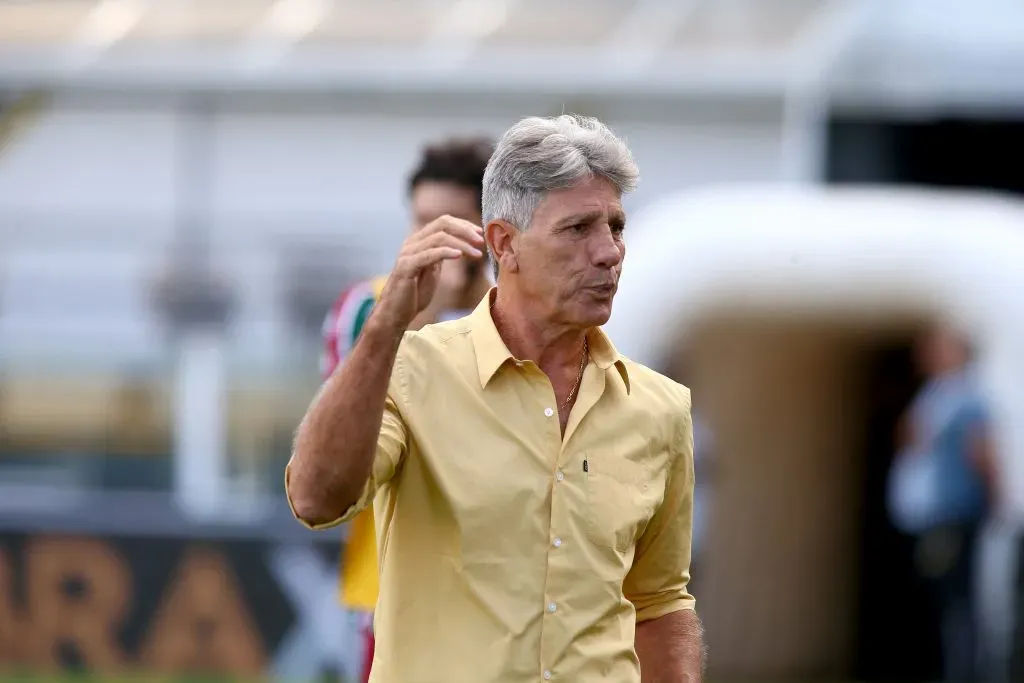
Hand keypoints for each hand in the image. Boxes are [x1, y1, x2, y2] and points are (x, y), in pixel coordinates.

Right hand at [374, 215, 483, 331]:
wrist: (395, 313)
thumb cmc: (414, 294)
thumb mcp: (432, 270)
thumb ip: (441, 256)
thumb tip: (461, 248)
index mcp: (419, 241)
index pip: (443, 222)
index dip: (463, 225)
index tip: (480, 233)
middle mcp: (412, 243)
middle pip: (442, 224)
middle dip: (465, 230)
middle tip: (481, 241)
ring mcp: (408, 253)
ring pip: (439, 237)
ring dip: (462, 243)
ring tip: (476, 254)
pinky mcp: (406, 267)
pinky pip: (429, 254)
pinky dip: (446, 252)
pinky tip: (459, 255)